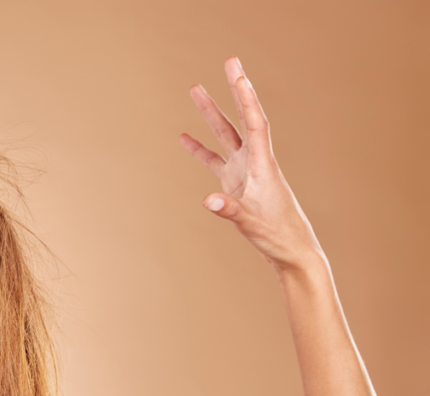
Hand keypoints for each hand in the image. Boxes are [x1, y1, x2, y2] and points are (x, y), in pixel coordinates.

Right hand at [180, 57, 321, 270]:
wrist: (291, 251)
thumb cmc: (278, 235)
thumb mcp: (251, 223)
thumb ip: (229, 209)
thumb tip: (208, 199)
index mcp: (263, 165)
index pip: (254, 122)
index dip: (246, 96)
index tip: (237, 73)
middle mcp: (255, 163)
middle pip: (240, 119)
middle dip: (232, 92)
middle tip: (228, 62)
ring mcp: (245, 173)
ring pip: (225, 136)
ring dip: (211, 114)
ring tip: (195, 91)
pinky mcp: (237, 186)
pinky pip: (215, 161)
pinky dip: (200, 149)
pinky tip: (185, 138)